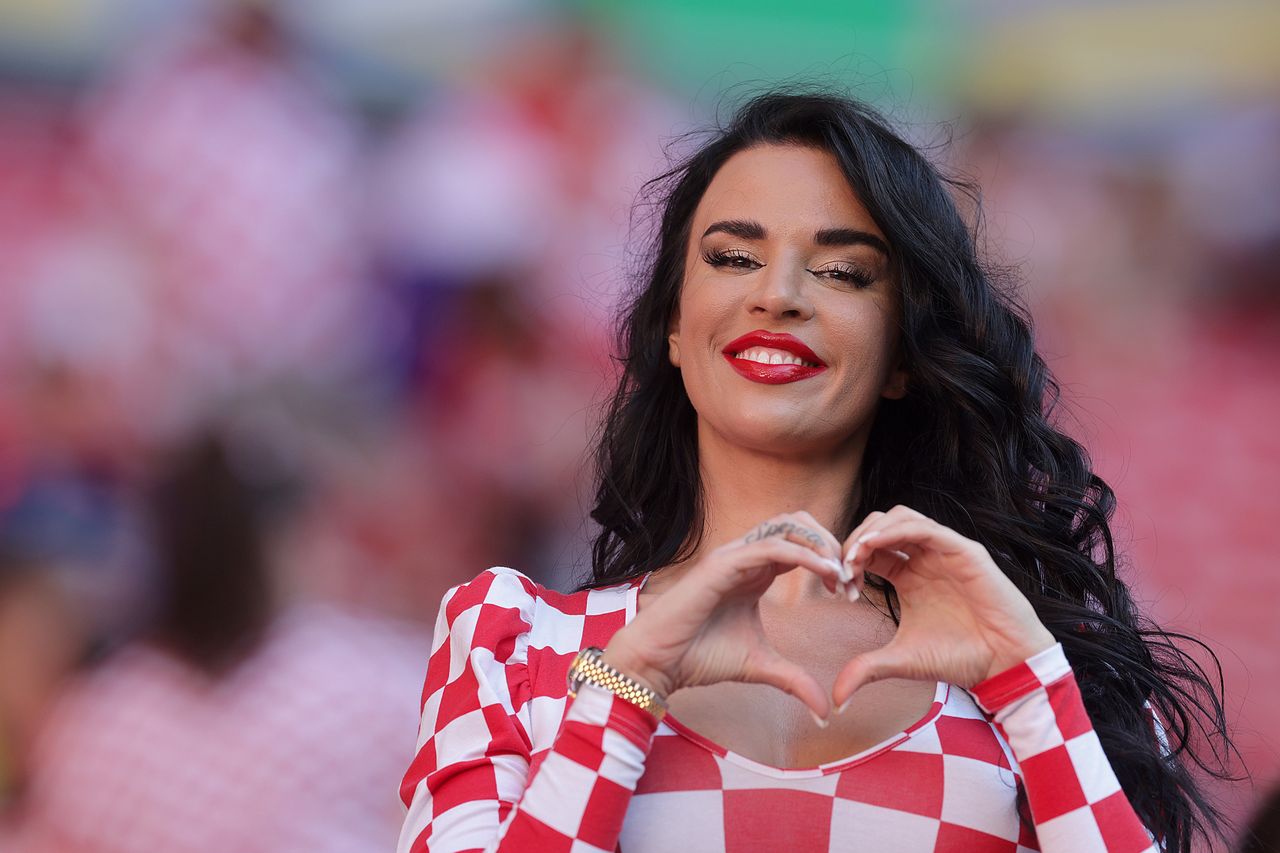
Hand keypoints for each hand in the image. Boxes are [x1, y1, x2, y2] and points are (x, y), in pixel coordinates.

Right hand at [602, 512, 846, 720]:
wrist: (659, 663)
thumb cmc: (700, 657)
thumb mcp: (761, 666)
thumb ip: (795, 681)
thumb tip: (826, 712)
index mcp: (755, 571)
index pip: (801, 544)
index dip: (831, 561)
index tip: (850, 592)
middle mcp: (745, 556)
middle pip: (799, 523)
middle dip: (831, 544)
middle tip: (850, 579)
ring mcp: (733, 555)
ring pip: (787, 526)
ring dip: (821, 545)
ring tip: (840, 575)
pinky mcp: (723, 564)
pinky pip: (771, 546)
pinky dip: (804, 555)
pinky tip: (826, 574)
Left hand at [833, 505, 1055, 710]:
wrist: (1003, 666)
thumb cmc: (958, 658)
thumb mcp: (901, 661)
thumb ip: (866, 670)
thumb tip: (836, 699)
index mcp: (908, 574)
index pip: (870, 550)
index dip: (848, 562)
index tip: (838, 588)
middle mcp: (924, 557)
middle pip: (880, 525)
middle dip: (854, 542)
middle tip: (842, 570)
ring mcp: (944, 551)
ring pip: (900, 517)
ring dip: (872, 531)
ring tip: (854, 556)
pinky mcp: (964, 551)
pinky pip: (924, 528)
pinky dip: (896, 531)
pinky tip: (875, 546)